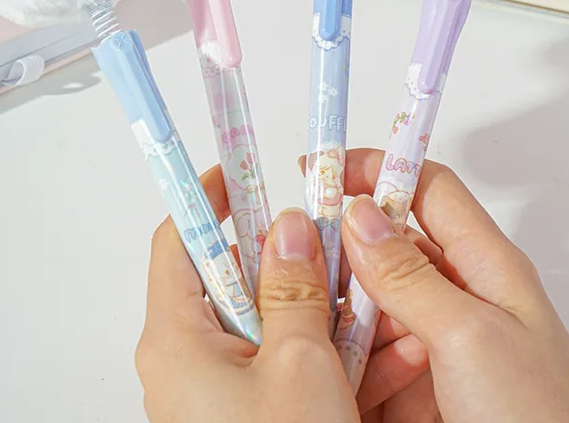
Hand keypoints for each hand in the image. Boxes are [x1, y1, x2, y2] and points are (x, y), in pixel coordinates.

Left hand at [135, 165, 427, 421]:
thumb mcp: (297, 367)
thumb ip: (293, 288)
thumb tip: (287, 226)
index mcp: (178, 337)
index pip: (180, 239)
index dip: (209, 197)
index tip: (245, 169)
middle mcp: (193, 360)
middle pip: (241, 279)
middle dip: (301, 262)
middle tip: (342, 243)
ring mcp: (226, 390)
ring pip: (279, 323)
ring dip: (332, 311)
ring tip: (385, 303)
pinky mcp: (257, 414)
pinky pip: (293, 365)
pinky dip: (335, 355)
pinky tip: (389, 353)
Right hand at [337, 148, 568, 422]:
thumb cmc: (544, 419)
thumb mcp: (472, 337)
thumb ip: (411, 275)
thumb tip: (361, 216)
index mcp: (485, 265)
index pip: (428, 188)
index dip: (379, 168)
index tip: (327, 168)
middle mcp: (458, 295)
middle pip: (389, 243)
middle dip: (343, 242)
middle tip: (302, 245)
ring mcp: (433, 340)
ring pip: (369, 298)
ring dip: (341, 304)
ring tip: (313, 308)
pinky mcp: (413, 381)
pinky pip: (366, 349)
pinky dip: (345, 351)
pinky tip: (335, 362)